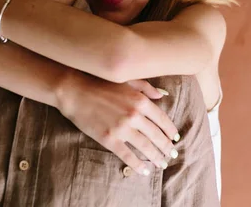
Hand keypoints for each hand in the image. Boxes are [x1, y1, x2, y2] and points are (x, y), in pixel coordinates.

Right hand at [56, 70, 178, 175]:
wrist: (75, 91)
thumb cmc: (100, 83)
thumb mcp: (126, 80)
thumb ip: (146, 88)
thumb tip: (161, 96)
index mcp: (140, 100)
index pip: (162, 119)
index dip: (170, 131)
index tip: (175, 138)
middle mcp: (134, 115)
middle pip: (156, 135)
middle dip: (166, 147)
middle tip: (172, 154)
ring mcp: (122, 128)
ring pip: (145, 147)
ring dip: (156, 157)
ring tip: (162, 163)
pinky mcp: (109, 139)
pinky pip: (127, 155)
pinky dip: (138, 164)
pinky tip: (144, 170)